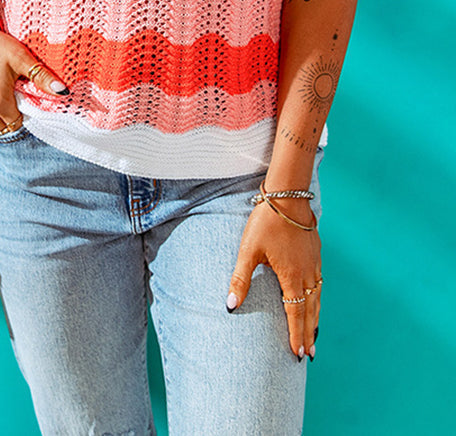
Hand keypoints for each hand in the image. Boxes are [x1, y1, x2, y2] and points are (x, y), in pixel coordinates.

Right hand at [0, 5, 67, 131]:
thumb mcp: (21, 58)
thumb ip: (42, 77)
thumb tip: (63, 92)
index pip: (19, 124)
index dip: (29, 116)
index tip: (34, 102)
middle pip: (6, 129)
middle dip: (17, 120)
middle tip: (25, 101)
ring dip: (4, 120)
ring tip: (13, 101)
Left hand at [227, 199, 321, 360]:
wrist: (288, 196)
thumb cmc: (266, 222)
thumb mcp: (248, 250)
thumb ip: (241, 279)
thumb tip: (230, 305)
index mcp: (291, 276)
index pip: (295, 313)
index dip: (296, 334)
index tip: (298, 353)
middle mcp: (307, 273)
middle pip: (310, 310)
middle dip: (308, 333)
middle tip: (309, 354)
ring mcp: (314, 263)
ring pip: (317, 298)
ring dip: (315, 318)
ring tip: (314, 335)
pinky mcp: (315, 253)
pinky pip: (319, 284)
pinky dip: (318, 299)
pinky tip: (315, 301)